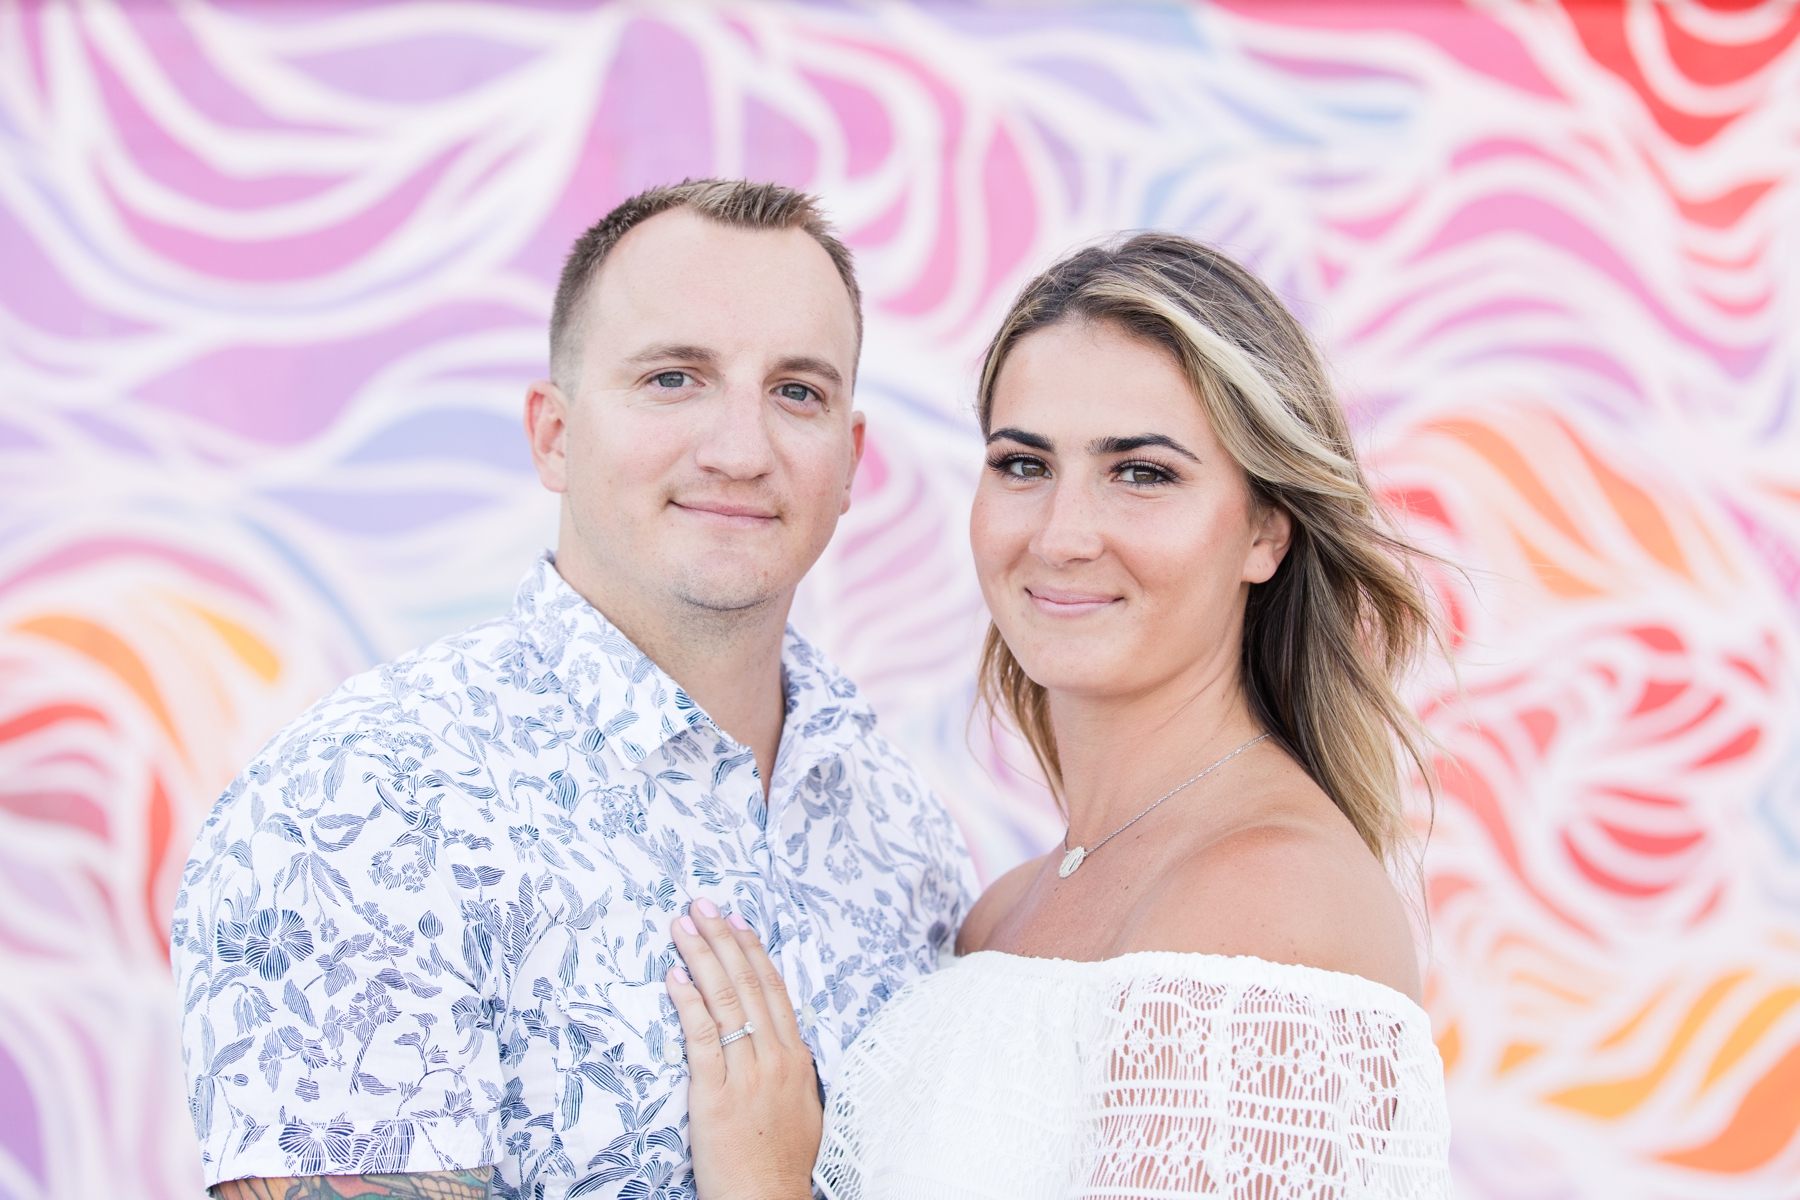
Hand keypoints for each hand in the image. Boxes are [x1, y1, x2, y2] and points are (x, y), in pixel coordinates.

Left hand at [666, 898, 820, 1199]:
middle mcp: (775, 1058)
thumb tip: (782, 1041)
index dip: (752, 950)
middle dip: (722, 940)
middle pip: (747, 984)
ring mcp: (746, 1075)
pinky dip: (688, 1003)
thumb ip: (791, 1069)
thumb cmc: (781, 1161)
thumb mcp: (802, 1106)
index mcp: (796, 1058)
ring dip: (700, 957)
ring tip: (681, 927)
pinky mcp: (715, 1095)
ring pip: (724, 1001)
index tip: (736, 921)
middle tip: (703, 906)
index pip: (773, 989)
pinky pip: (702, 1038)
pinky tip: (674, 978)